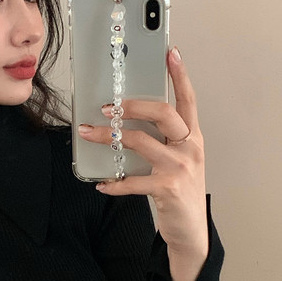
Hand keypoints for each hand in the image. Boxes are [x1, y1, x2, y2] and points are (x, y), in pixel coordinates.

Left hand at [78, 47, 208, 260]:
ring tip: (88, 134)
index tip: (171, 51)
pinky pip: (132, 180)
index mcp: (193, 137)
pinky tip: (102, 184)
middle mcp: (190, 148)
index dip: (180, 74)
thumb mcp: (178, 160)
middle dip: (133, 105)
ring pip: (140, 141)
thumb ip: (162, 140)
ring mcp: (180, 167)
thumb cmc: (180, 190)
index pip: (188, 99)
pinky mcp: (167, 188)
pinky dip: (113, 182)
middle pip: (163, 113)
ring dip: (108, 137)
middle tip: (108, 107)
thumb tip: (126, 121)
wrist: (191, 229)